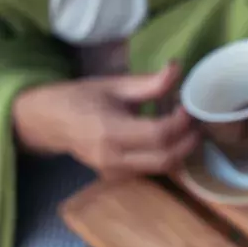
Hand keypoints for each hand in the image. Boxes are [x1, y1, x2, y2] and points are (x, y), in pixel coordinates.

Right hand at [12, 63, 197, 176]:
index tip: (191, 108)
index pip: (159, 134)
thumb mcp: (113, 85)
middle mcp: (112, 157)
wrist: (49, 122)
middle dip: (189, 141)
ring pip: (163, 168)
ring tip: (189, 130)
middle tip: (199, 122)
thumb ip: (148, 83)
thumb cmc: (80, 98)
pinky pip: (152, 171)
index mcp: (109, 130)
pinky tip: (173, 140)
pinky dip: (168, 157)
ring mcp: (115, 172)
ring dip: (182, 151)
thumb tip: (177, 68)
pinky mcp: (118, 178)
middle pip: (166, 158)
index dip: (182, 123)